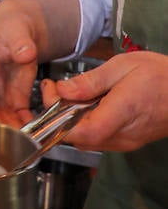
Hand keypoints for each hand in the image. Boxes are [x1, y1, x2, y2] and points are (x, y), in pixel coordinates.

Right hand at [0, 5, 39, 128]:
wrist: (20, 22)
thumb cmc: (12, 23)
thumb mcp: (16, 27)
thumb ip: (20, 41)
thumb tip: (24, 53)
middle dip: (2, 124)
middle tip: (16, 138)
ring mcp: (2, 87)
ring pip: (4, 113)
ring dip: (13, 126)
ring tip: (27, 137)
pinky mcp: (14, 91)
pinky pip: (17, 110)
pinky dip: (24, 120)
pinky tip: (34, 128)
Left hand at [38, 52, 167, 152]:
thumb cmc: (161, 76)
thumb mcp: (124, 66)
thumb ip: (92, 81)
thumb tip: (63, 91)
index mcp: (122, 113)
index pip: (81, 132)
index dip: (58, 119)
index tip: (52, 94)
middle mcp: (122, 135)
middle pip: (78, 138)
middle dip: (61, 115)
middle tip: (59, 89)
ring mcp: (126, 142)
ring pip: (87, 140)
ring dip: (73, 120)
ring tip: (75, 94)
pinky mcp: (128, 142)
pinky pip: (99, 138)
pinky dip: (87, 123)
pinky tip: (91, 104)